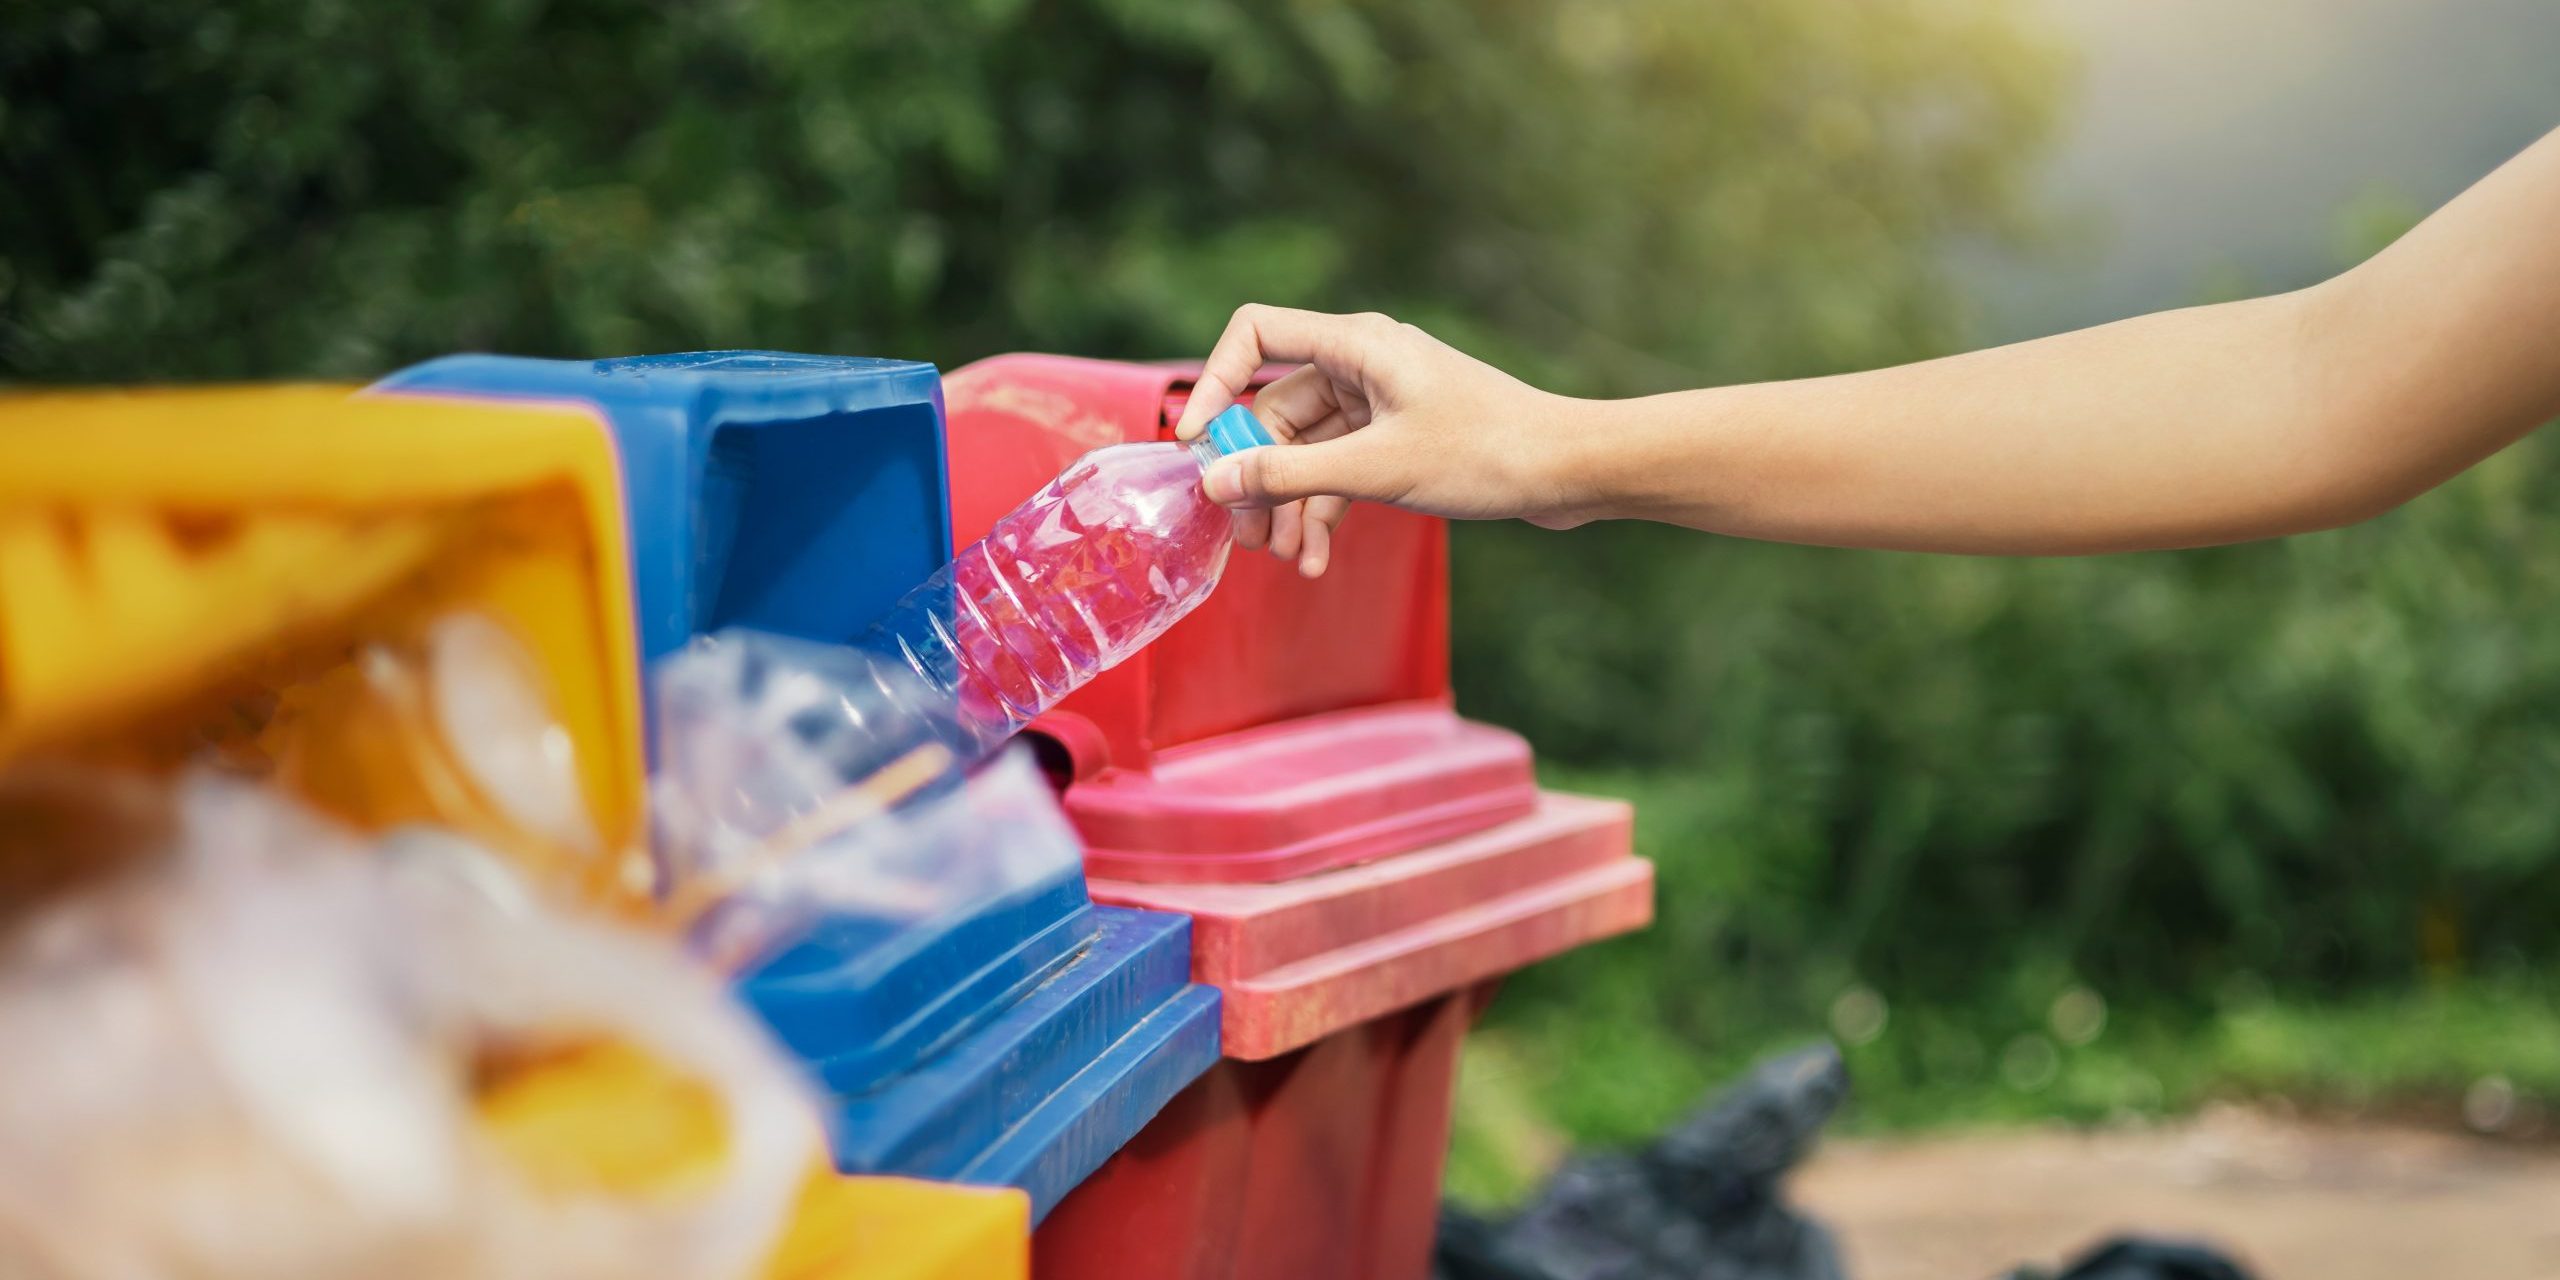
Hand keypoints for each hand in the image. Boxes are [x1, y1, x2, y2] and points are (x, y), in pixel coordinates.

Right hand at [1172, 306, 1595, 577]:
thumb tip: (1214, 481)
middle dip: (1255, 474)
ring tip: (1284, 558)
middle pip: (1274, 409)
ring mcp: (1381, 403)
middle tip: (1243, 535)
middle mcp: (1363, 364)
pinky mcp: (1399, 438)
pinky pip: (1340, 470)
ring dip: (1289, 504)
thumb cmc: (1486, 453)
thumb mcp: (1376, 468)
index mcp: (1356, 344)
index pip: (1256, 333)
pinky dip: (1324, 511)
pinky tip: (1317, 559)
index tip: (1195, 445)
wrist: (1569, 471)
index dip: (1216, 384)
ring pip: (1306, 449)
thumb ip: (1289, 474)